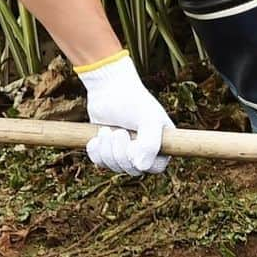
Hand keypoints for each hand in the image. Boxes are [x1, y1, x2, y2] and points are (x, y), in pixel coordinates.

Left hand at [76, 50, 174, 175]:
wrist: (108, 87)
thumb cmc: (133, 100)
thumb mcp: (148, 118)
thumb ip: (150, 144)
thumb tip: (141, 167)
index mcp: (161, 144)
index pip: (155, 168)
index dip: (142, 160)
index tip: (133, 143)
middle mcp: (144, 150)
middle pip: (132, 170)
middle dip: (120, 153)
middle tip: (117, 132)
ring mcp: (125, 151)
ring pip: (114, 167)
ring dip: (106, 149)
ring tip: (106, 130)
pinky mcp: (107, 149)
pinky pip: (99, 162)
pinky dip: (96, 150)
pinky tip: (97, 135)